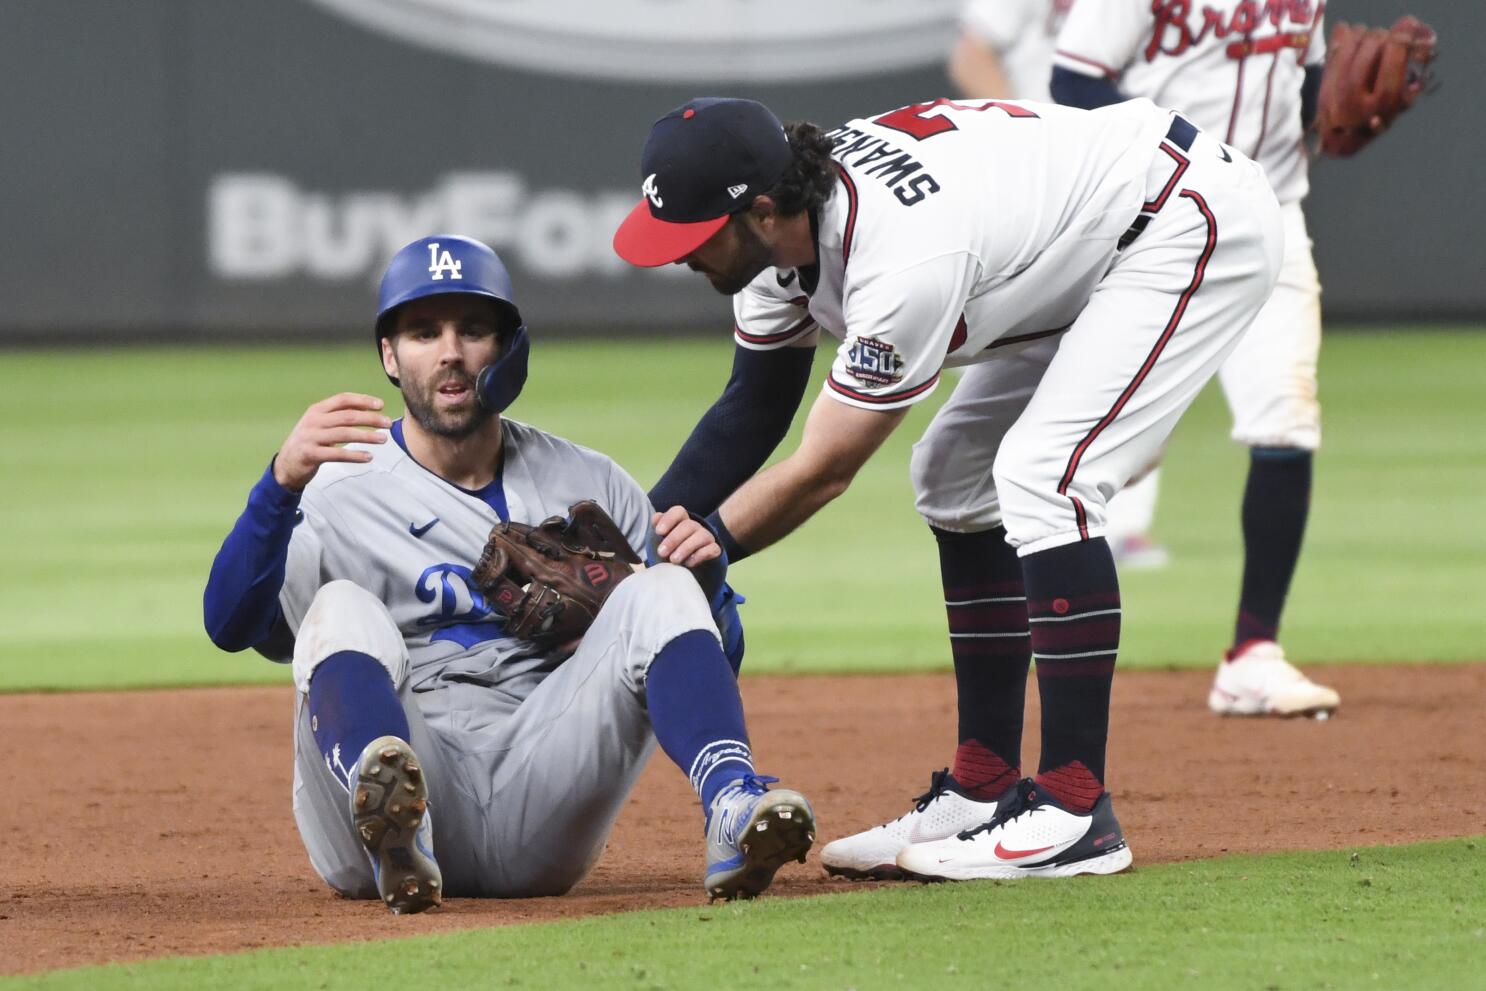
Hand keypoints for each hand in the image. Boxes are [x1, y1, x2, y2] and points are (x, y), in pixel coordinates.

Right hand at [272, 393, 391, 491]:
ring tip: (383, 439)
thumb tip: (369, 410)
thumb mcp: (319, 423)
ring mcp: (311, 438)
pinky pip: (337, 454)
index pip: (343, 399)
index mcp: (316, 410)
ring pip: (344, 434)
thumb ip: (338, 416)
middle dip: (370, 419)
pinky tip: (368, 456)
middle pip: (347, 416)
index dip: (363, 400)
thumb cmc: (310, 441)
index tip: (380, 405)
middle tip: (388, 424)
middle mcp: (313, 421)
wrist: (286, 464)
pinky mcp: (311, 455)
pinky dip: (355, 455)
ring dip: (367, 436)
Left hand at [652, 506, 721, 568]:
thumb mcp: (660, 539)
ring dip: (686, 548)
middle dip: (673, 539)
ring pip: (701, 536)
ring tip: (673, 560)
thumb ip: (658, 527)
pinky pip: (712, 549)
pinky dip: (700, 555)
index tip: (658, 532)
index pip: (678, 512)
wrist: (687, 564)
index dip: (668, 520)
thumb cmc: (671, 549)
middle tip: (661, 552)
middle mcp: (694, 526)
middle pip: (688, 525)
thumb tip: (656, 518)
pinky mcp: (714, 549)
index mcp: (681, 520)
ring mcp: (706, 537)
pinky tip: (688, 563)